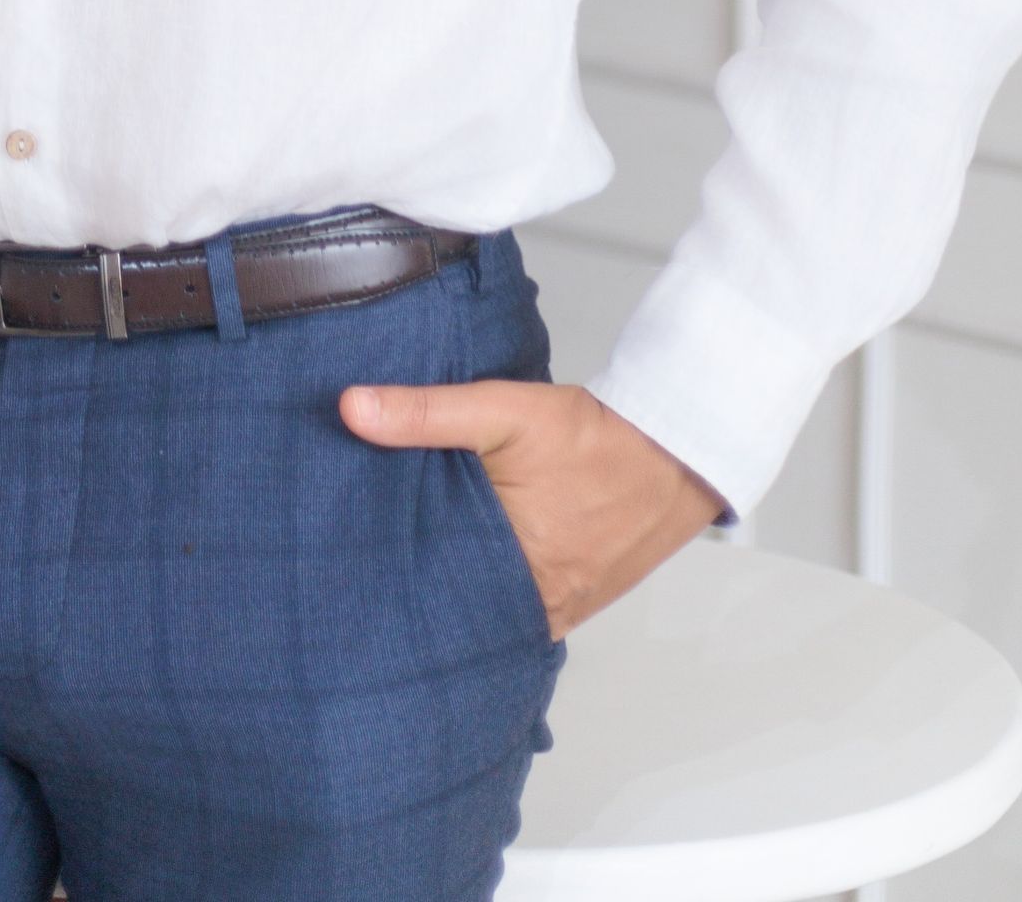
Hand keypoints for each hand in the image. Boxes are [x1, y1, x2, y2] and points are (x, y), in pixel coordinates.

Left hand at [339, 377, 724, 635]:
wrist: (676, 454)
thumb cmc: (594, 437)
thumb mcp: (504, 411)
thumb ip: (426, 413)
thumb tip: (351, 408)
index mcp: (515, 573)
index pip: (428, 590)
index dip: (386, 573)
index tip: (345, 560)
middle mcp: (537, 609)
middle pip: (455, 606)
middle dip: (415, 584)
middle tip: (358, 564)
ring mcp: (559, 612)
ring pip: (485, 607)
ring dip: (452, 585)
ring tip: (396, 564)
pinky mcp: (573, 602)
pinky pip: (517, 604)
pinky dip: (489, 585)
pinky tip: (458, 563)